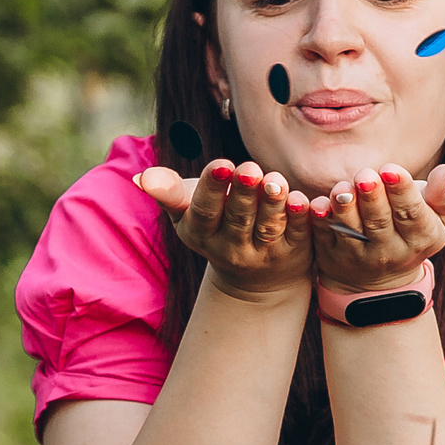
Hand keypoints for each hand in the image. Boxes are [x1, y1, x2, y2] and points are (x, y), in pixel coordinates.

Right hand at [133, 159, 311, 300]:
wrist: (252, 278)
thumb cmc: (214, 225)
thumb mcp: (187, 212)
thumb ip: (168, 192)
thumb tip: (142, 178)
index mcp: (201, 233)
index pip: (205, 211)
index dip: (213, 189)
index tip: (221, 165)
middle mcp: (231, 248)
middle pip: (238, 219)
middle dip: (244, 193)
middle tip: (250, 168)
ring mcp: (264, 254)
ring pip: (269, 228)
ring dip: (273, 204)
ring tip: (276, 181)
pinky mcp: (294, 253)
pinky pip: (299, 235)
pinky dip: (301, 218)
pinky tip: (302, 199)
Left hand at [311, 163, 444, 292]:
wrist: (379, 282)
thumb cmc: (411, 234)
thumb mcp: (436, 221)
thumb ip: (443, 196)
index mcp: (420, 239)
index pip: (412, 214)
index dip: (402, 192)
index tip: (391, 170)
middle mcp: (389, 252)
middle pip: (380, 222)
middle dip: (372, 197)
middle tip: (364, 176)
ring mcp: (358, 257)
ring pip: (350, 232)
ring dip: (345, 209)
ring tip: (342, 189)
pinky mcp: (330, 256)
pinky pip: (323, 238)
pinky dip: (319, 221)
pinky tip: (317, 205)